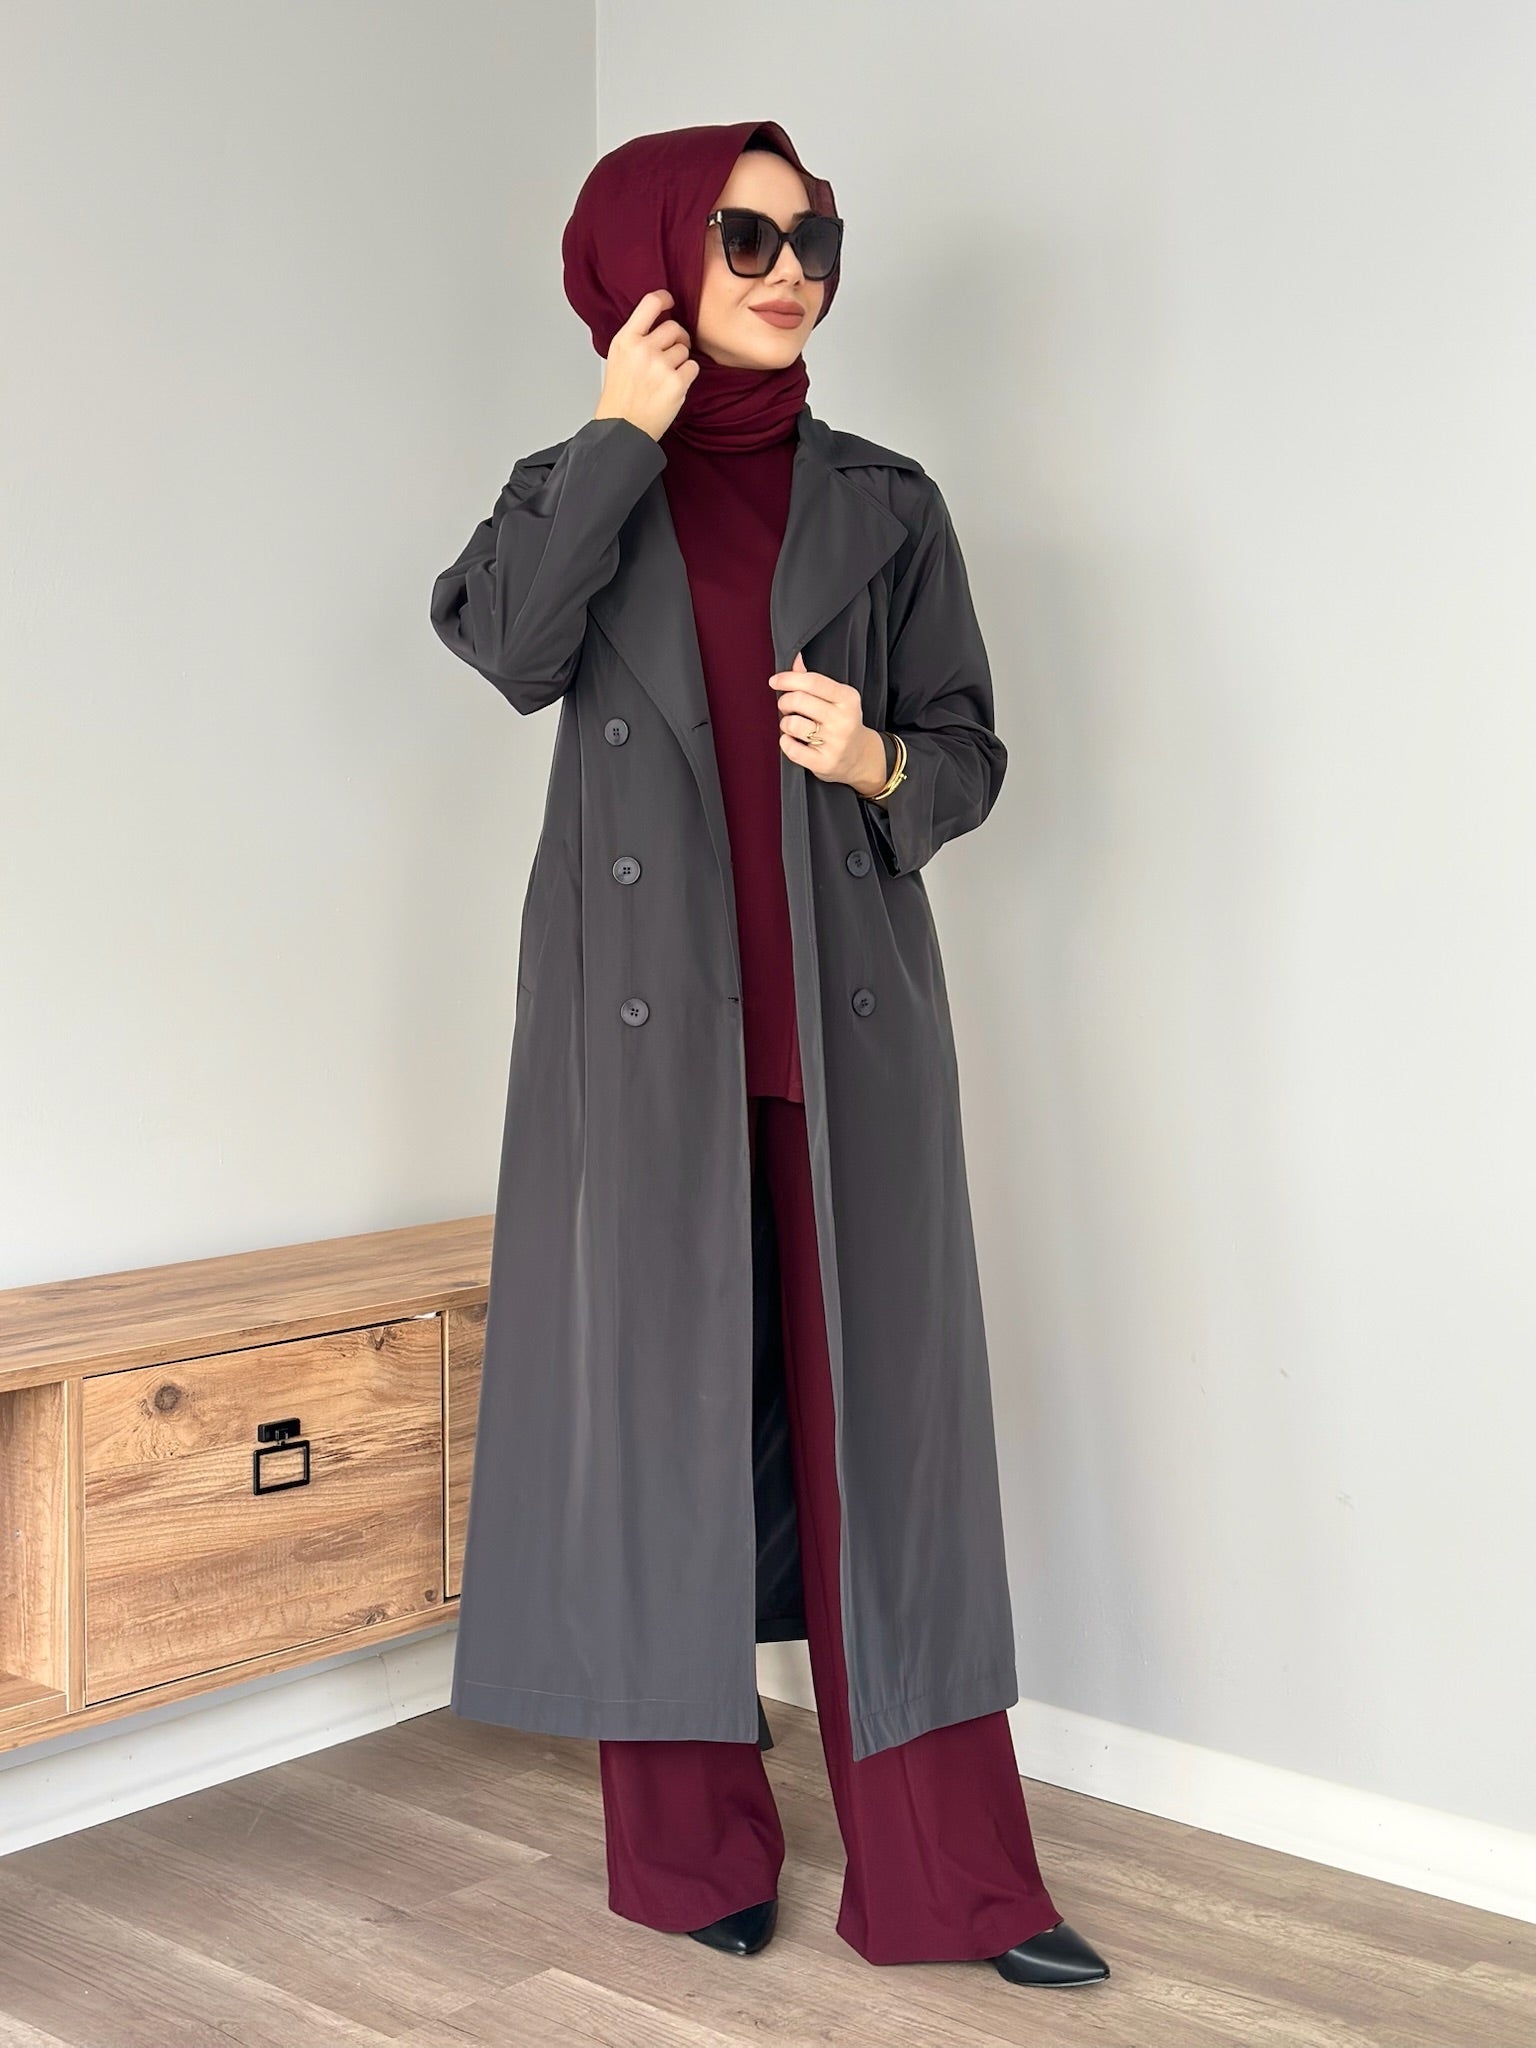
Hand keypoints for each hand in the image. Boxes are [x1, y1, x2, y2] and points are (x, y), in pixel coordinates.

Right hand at [592, 289, 698, 441]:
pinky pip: (693, 368)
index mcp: (626, 339)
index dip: (665, 298)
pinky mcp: (676, 383)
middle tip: (672, 352)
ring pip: (684, 350)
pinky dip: (687, 377)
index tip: (670, 301)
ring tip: (665, 377)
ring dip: (680, 361)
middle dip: (677, 339)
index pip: (650, 303)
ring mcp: (660, 366)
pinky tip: (672, 386)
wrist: (622, 428)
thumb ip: (636, 337)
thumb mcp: (618, 357)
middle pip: (674, 328)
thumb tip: (659, 319)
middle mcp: (643, 349)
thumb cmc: (621, 395)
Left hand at [770, 652, 888, 795]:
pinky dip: (786, 743)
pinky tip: (793, 741)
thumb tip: (795, 660)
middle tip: (786, 707)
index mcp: (847, 698)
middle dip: (784, 702)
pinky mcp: (825, 763)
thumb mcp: (836, 699)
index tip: (774, 681)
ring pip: (792, 724)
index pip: (812, 682)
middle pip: (798, 701)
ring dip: (785, 724)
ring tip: (794, 727)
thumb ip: (813, 681)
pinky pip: (791, 749)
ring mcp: (835, 743)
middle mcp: (843, 720)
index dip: (788, 679)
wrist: (860, 757)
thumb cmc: (842, 723)